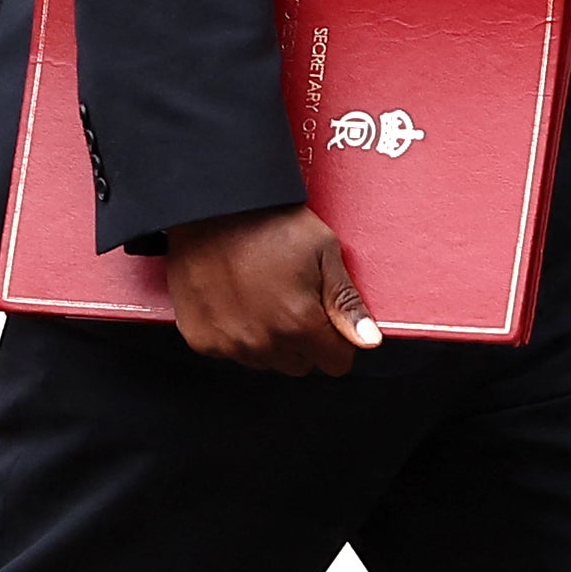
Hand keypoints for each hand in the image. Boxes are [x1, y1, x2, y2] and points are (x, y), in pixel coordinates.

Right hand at [164, 202, 378, 375]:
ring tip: (261, 295)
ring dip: (269, 339)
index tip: (326, 315)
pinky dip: (234, 334)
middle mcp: (263, 342)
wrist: (212, 207)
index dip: (337, 339)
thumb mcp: (324, 252)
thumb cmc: (269, 223)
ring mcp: (228, 344)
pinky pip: (230, 353)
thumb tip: (368, 341)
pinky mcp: (201, 339)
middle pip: (301, 364)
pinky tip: (235, 301)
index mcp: (299, 323)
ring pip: (266, 361)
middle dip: (303, 340)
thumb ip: (347, 303)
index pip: (336, 362)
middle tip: (291, 298)